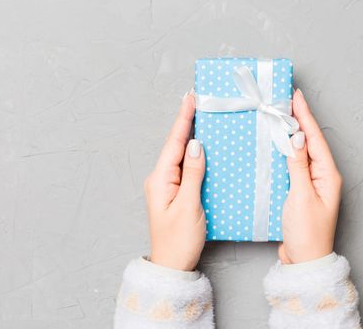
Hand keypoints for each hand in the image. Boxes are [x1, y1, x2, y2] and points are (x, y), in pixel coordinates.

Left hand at [144, 91, 205, 270]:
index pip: (174, 143)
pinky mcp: (175, 192)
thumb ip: (192, 174)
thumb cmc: (179, 240)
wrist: (172, 264)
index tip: (190, 98)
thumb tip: (195, 145)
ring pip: (180, 155)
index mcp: (160, 179)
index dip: (183, 119)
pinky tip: (202, 147)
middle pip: (175, 145)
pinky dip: (193, 154)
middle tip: (197, 100)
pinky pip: (185, 167)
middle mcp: (161, 178)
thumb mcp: (189, 206)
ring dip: (190, 136)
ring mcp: (167, 185)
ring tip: (200, 116)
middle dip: (186, 122)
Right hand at [279, 89, 342, 263]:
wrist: (303, 259)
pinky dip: (283, 152)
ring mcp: (310, 183)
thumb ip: (297, 165)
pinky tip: (275, 145)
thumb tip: (295, 137)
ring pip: (299, 152)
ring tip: (279, 117)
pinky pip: (292, 165)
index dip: (304, 116)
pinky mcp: (299, 190)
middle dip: (298, 120)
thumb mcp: (301, 195)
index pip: (314, 139)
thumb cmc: (306, 232)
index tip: (295, 97)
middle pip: (308, 142)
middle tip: (285, 100)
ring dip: (290, 134)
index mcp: (327, 175)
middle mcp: (321, 176)